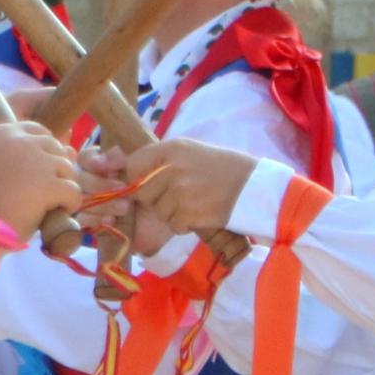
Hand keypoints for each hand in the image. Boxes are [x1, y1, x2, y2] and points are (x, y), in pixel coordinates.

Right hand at [0, 117, 83, 239]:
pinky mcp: (49, 185)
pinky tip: (51, 215)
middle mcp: (20, 140)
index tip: (32, 177)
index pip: (39, 132)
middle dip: (53, 172)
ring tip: (41, 206)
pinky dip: (68, 206)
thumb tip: (71, 150)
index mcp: (3, 132)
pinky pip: (74, 192)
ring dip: (60, 188)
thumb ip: (27, 156)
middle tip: (37, 196)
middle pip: (56, 149)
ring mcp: (37, 161)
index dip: (42, 156)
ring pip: (68, 170)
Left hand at [86, 136, 258, 246]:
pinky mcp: (189, 213)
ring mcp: (179, 192)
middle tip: (180, 194)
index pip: (132, 165)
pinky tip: (201, 212)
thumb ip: (157, 159)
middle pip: (142, 192)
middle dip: (155, 198)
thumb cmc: (222, 168)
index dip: (132, 179)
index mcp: (171, 149)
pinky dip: (184, 224)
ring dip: (172, 212)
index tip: (137, 186)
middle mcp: (171, 168)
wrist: (255, 186)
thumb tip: (120, 165)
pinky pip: (173, 225)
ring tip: (195, 201)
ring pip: (158, 211)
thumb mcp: (190, 151)